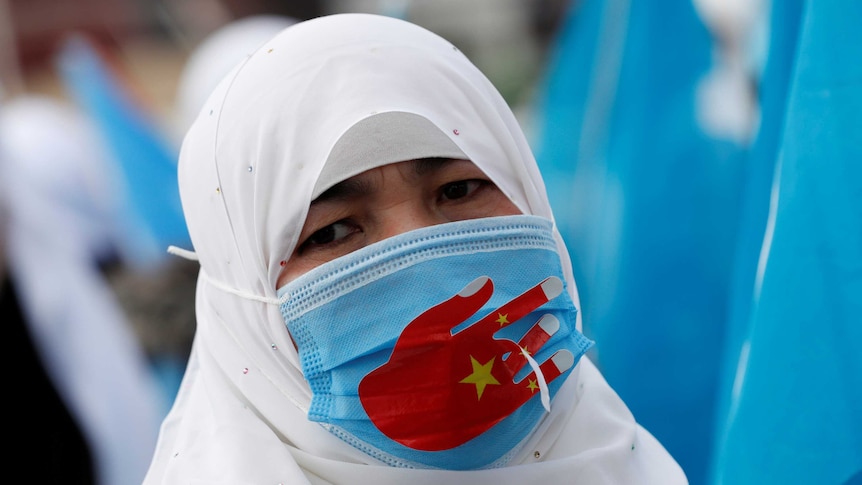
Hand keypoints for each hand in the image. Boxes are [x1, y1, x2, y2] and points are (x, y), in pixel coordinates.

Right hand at [359, 275, 574, 450]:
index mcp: (468, 341)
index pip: (507, 314)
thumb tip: (486, 282)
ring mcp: (492, 386)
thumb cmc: (406, 364)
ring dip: (541, 346)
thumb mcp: (425, 329)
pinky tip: (560, 362)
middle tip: (556, 314)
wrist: (395, 410)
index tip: (553, 285)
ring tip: (556, 332)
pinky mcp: (495, 408)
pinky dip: (544, 375)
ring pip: (525, 363)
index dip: (532, 298)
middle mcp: (484, 363)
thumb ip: (457, 306)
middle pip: (520, 340)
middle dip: (540, 326)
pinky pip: (527, 390)